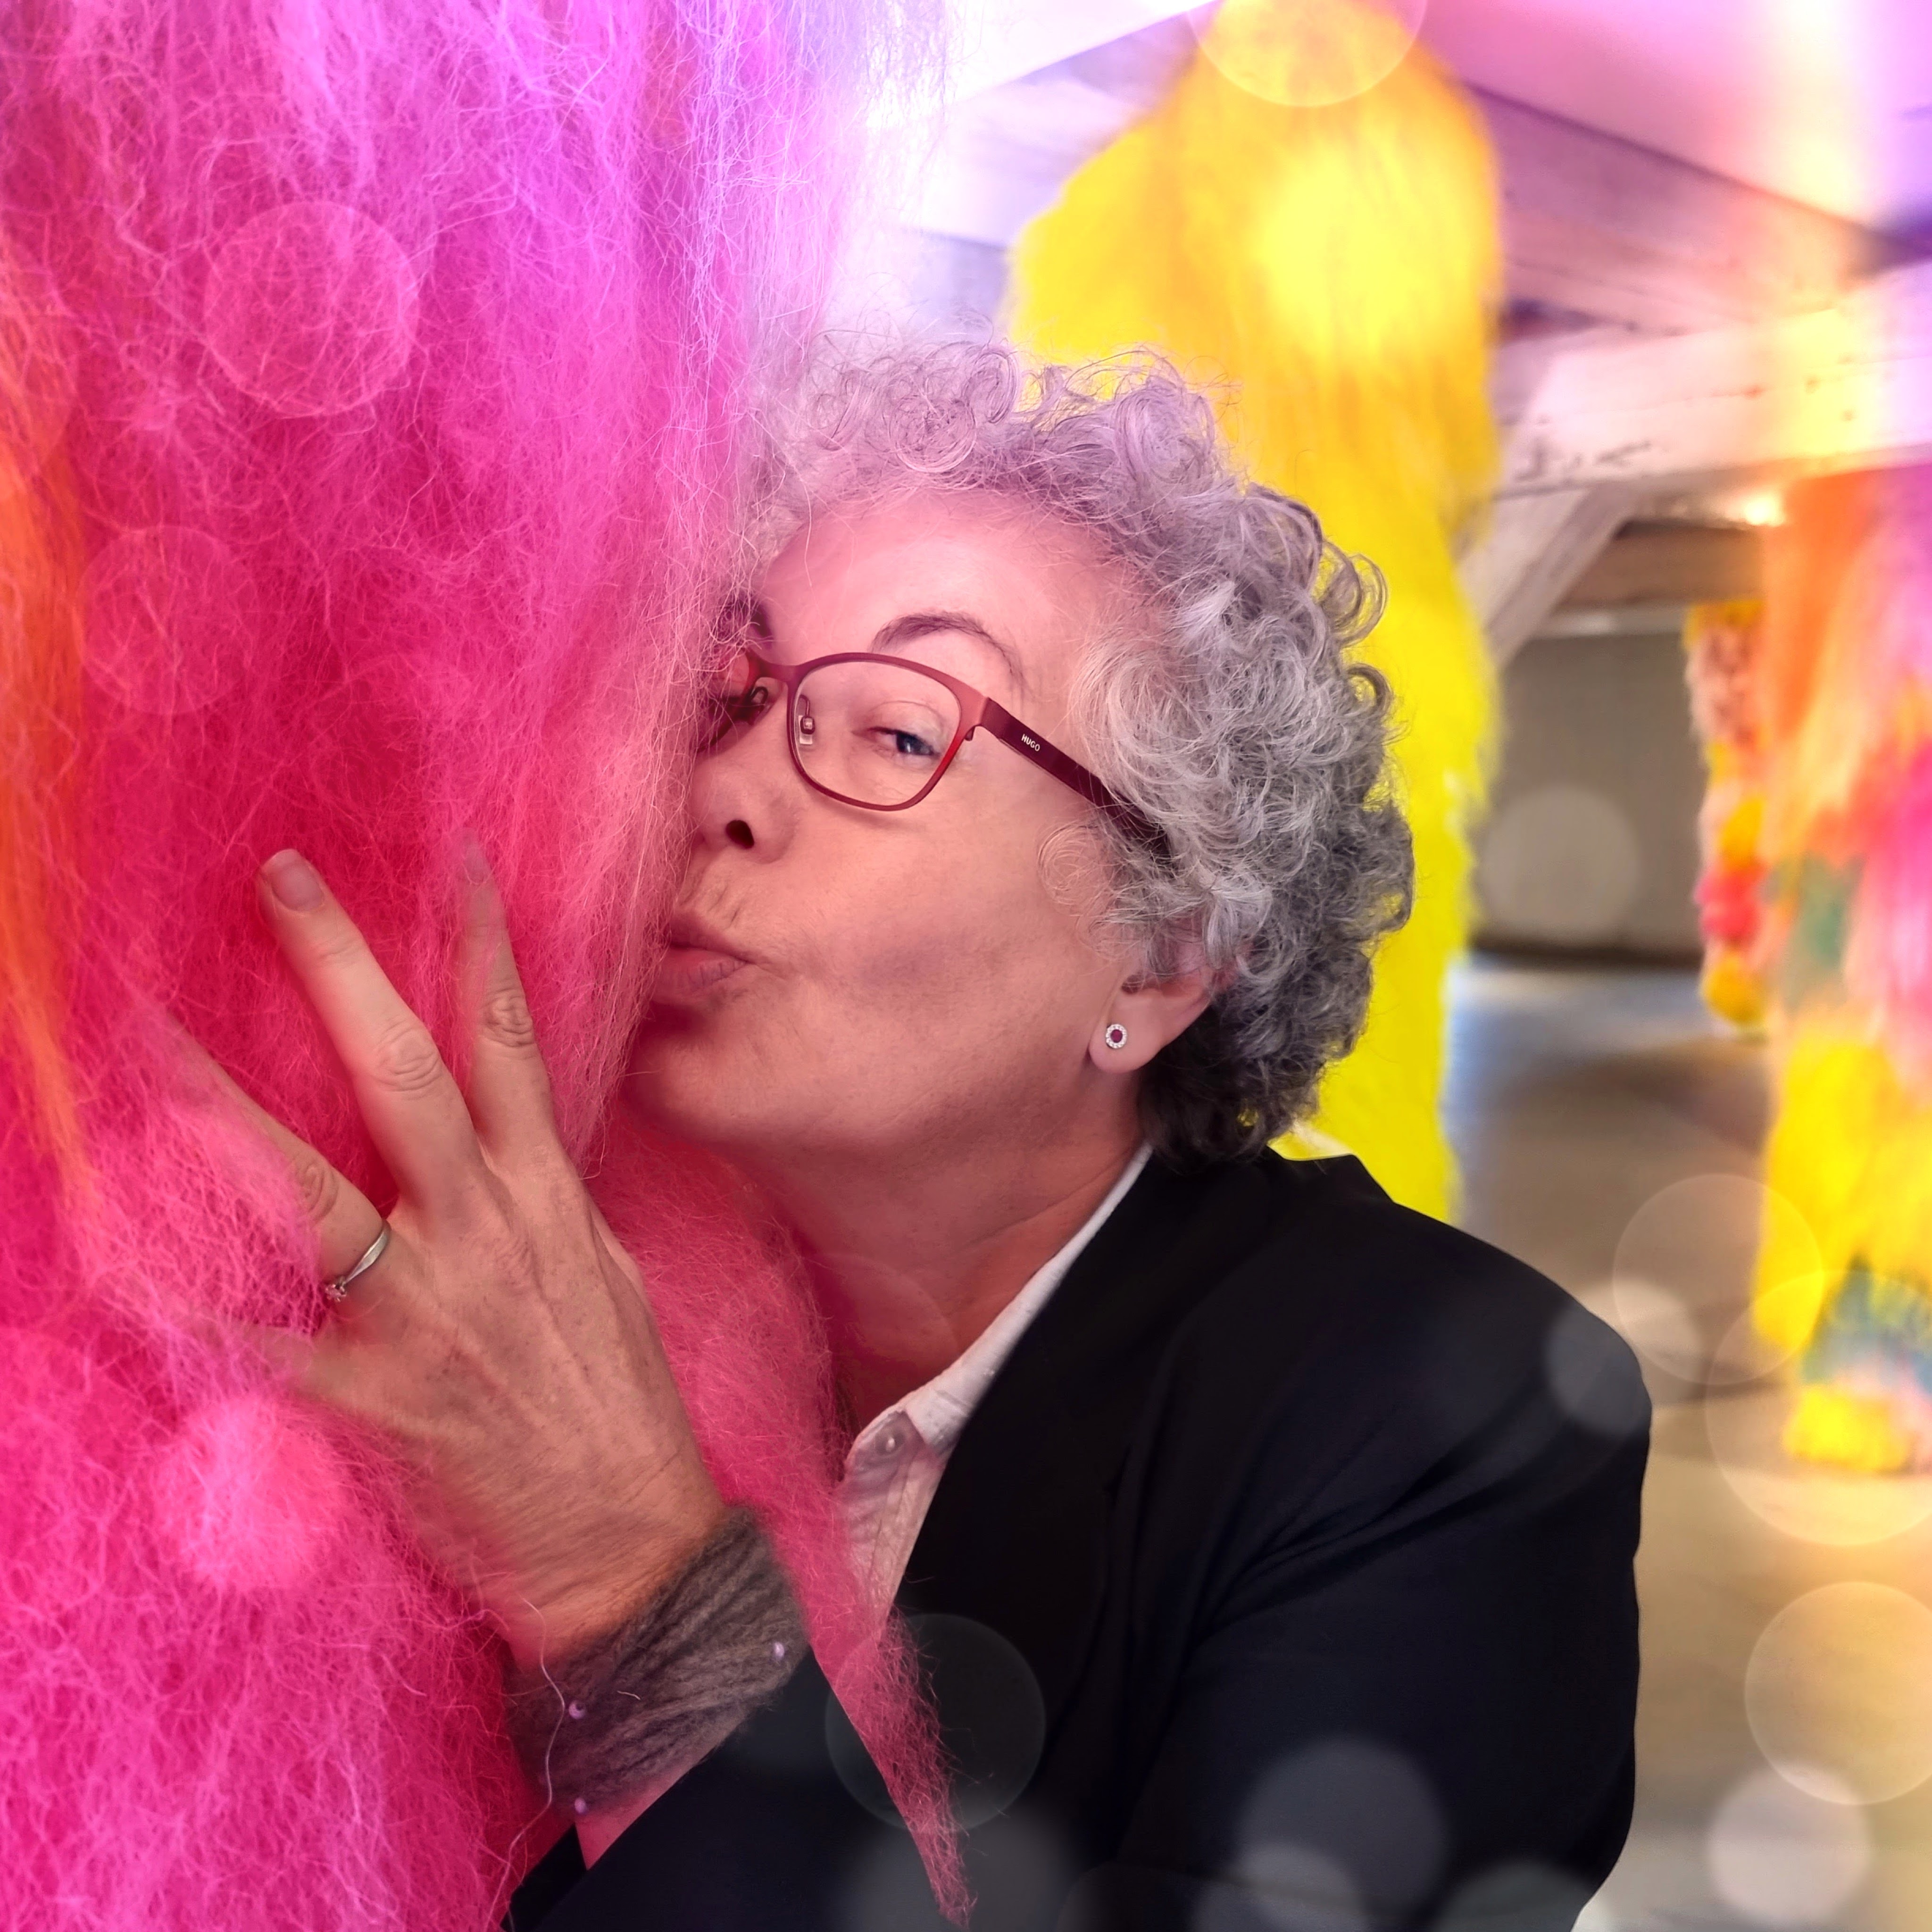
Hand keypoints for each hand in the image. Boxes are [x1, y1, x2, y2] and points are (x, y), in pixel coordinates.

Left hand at [217, 843, 724, 1670]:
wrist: (631, 1548)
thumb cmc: (622, 1412)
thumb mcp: (604, 1279)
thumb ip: (549, 1203)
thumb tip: (511, 1143)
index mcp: (544, 1199)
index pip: (511, 1044)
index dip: (485, 945)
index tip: (461, 861)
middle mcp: (479, 1233)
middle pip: (404, 1071)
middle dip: (342, 965)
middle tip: (284, 878)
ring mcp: (418, 1313)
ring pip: (304, 1185)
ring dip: (218, 1103)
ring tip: (147, 1030)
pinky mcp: (366, 1399)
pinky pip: (254, 1340)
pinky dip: (184, 1299)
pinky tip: (108, 1254)